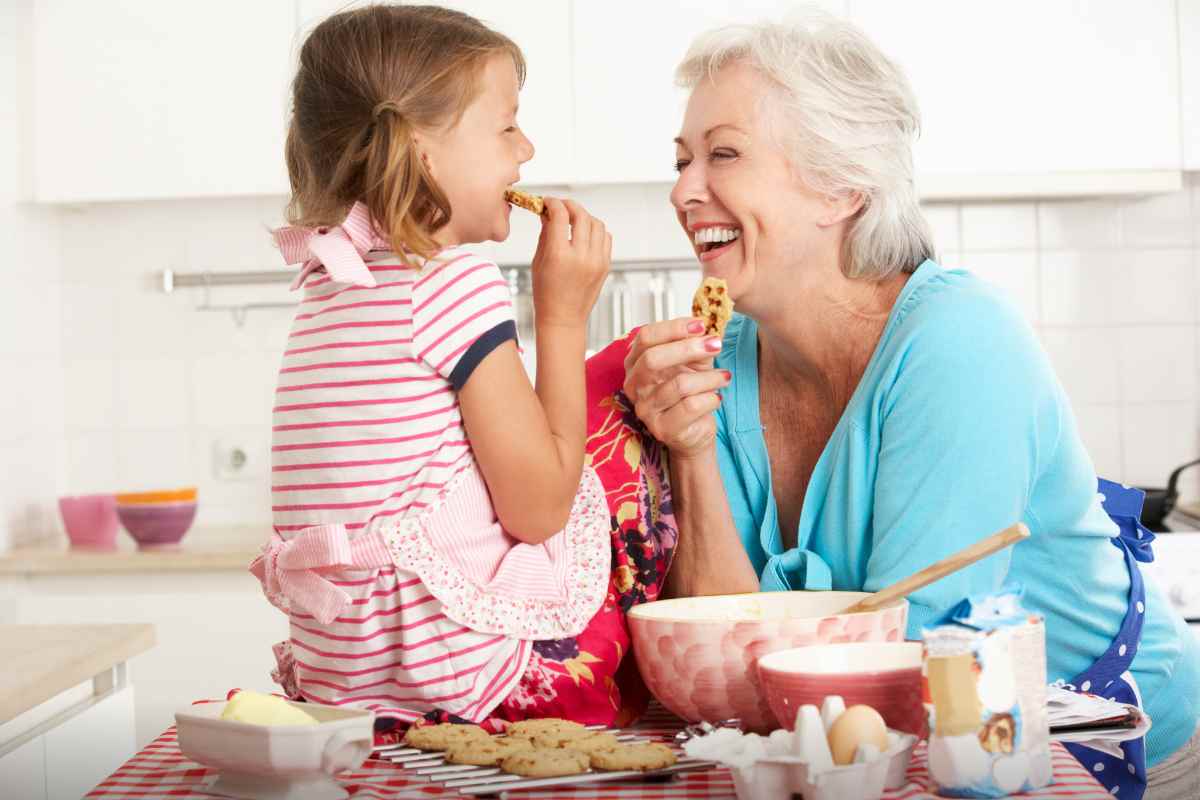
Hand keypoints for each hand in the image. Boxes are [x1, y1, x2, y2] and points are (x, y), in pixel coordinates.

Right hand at [530, 198, 611, 329]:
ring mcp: (596, 261)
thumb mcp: (539, 261)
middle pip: (581, 215)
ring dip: (584, 216)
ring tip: (573, 220)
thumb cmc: (546, 294)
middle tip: (561, 206)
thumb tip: (548, 213)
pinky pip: (605, 238)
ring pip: (596, 224)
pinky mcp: (605, 266)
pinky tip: (585, 234)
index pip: (560, 215)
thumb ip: (546, 234)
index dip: (553, 203)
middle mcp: (581, 256)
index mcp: (559, 255)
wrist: (563, 318)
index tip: (548, 202)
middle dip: (570, 206)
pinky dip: (596, 230)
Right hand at [623, 317, 729, 457]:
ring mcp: (645, 409)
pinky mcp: (662, 429)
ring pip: (678, 385)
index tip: (700, 325)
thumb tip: (703, 329)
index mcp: (635, 363)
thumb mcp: (692, 363)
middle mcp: (634, 386)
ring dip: (709, 378)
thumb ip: (694, 345)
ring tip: (724, 377)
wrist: (695, 430)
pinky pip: (690, 407)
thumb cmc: (690, 394)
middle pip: (652, 359)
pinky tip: (716, 398)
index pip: (645, 337)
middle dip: (688, 349)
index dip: (673, 328)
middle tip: (715, 344)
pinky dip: (710, 399)